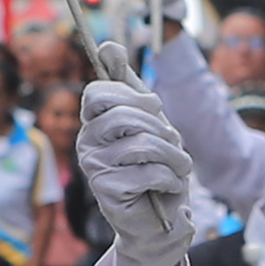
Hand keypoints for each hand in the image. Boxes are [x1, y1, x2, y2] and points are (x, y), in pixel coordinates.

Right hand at [76, 82, 197, 265]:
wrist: (158, 220)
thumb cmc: (153, 166)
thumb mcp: (147, 120)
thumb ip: (129, 86)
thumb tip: (109, 45)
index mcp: (92, 122)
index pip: (99, 92)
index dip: (132, 95)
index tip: (152, 107)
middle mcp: (85, 142)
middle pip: (125, 115)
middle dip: (161, 128)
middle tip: (173, 144)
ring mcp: (94, 167)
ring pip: (144, 145)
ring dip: (174, 156)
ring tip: (179, 167)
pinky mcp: (107, 191)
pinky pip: (149, 172)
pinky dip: (171, 179)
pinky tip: (169, 187)